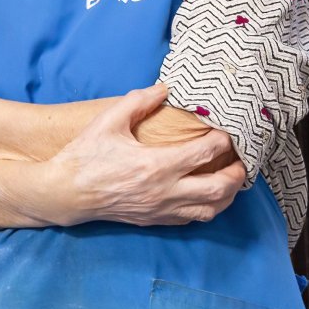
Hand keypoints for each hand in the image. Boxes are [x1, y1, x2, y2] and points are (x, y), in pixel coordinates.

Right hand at [45, 83, 246, 226]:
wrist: (67, 193)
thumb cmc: (87, 155)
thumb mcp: (110, 121)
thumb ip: (139, 100)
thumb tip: (164, 88)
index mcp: (156, 164)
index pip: (204, 153)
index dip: (222, 140)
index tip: (227, 128)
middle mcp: (164, 191)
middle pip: (218, 188)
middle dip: (236, 173)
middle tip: (241, 159)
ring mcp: (161, 209)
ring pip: (209, 210)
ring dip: (227, 195)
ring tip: (232, 179)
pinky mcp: (154, 220)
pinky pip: (191, 219)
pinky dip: (207, 208)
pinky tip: (207, 194)